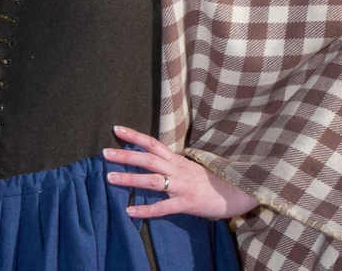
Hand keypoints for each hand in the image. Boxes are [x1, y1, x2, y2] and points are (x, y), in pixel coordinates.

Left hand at [104, 125, 258, 219]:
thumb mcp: (191, 166)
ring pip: (152, 181)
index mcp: (178, 159)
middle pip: (147, 159)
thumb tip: (154, 159)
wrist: (237, 191)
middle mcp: (177, 169)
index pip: (153, 143)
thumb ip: (173, 164)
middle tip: (104, 153)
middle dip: (125, 155)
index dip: (134, 136)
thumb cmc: (213, 179)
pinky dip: (145, 210)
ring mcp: (182, 186)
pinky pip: (163, 208)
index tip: (116, 129)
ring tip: (110, 177)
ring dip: (130, 178)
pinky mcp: (186, 203)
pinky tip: (129, 211)